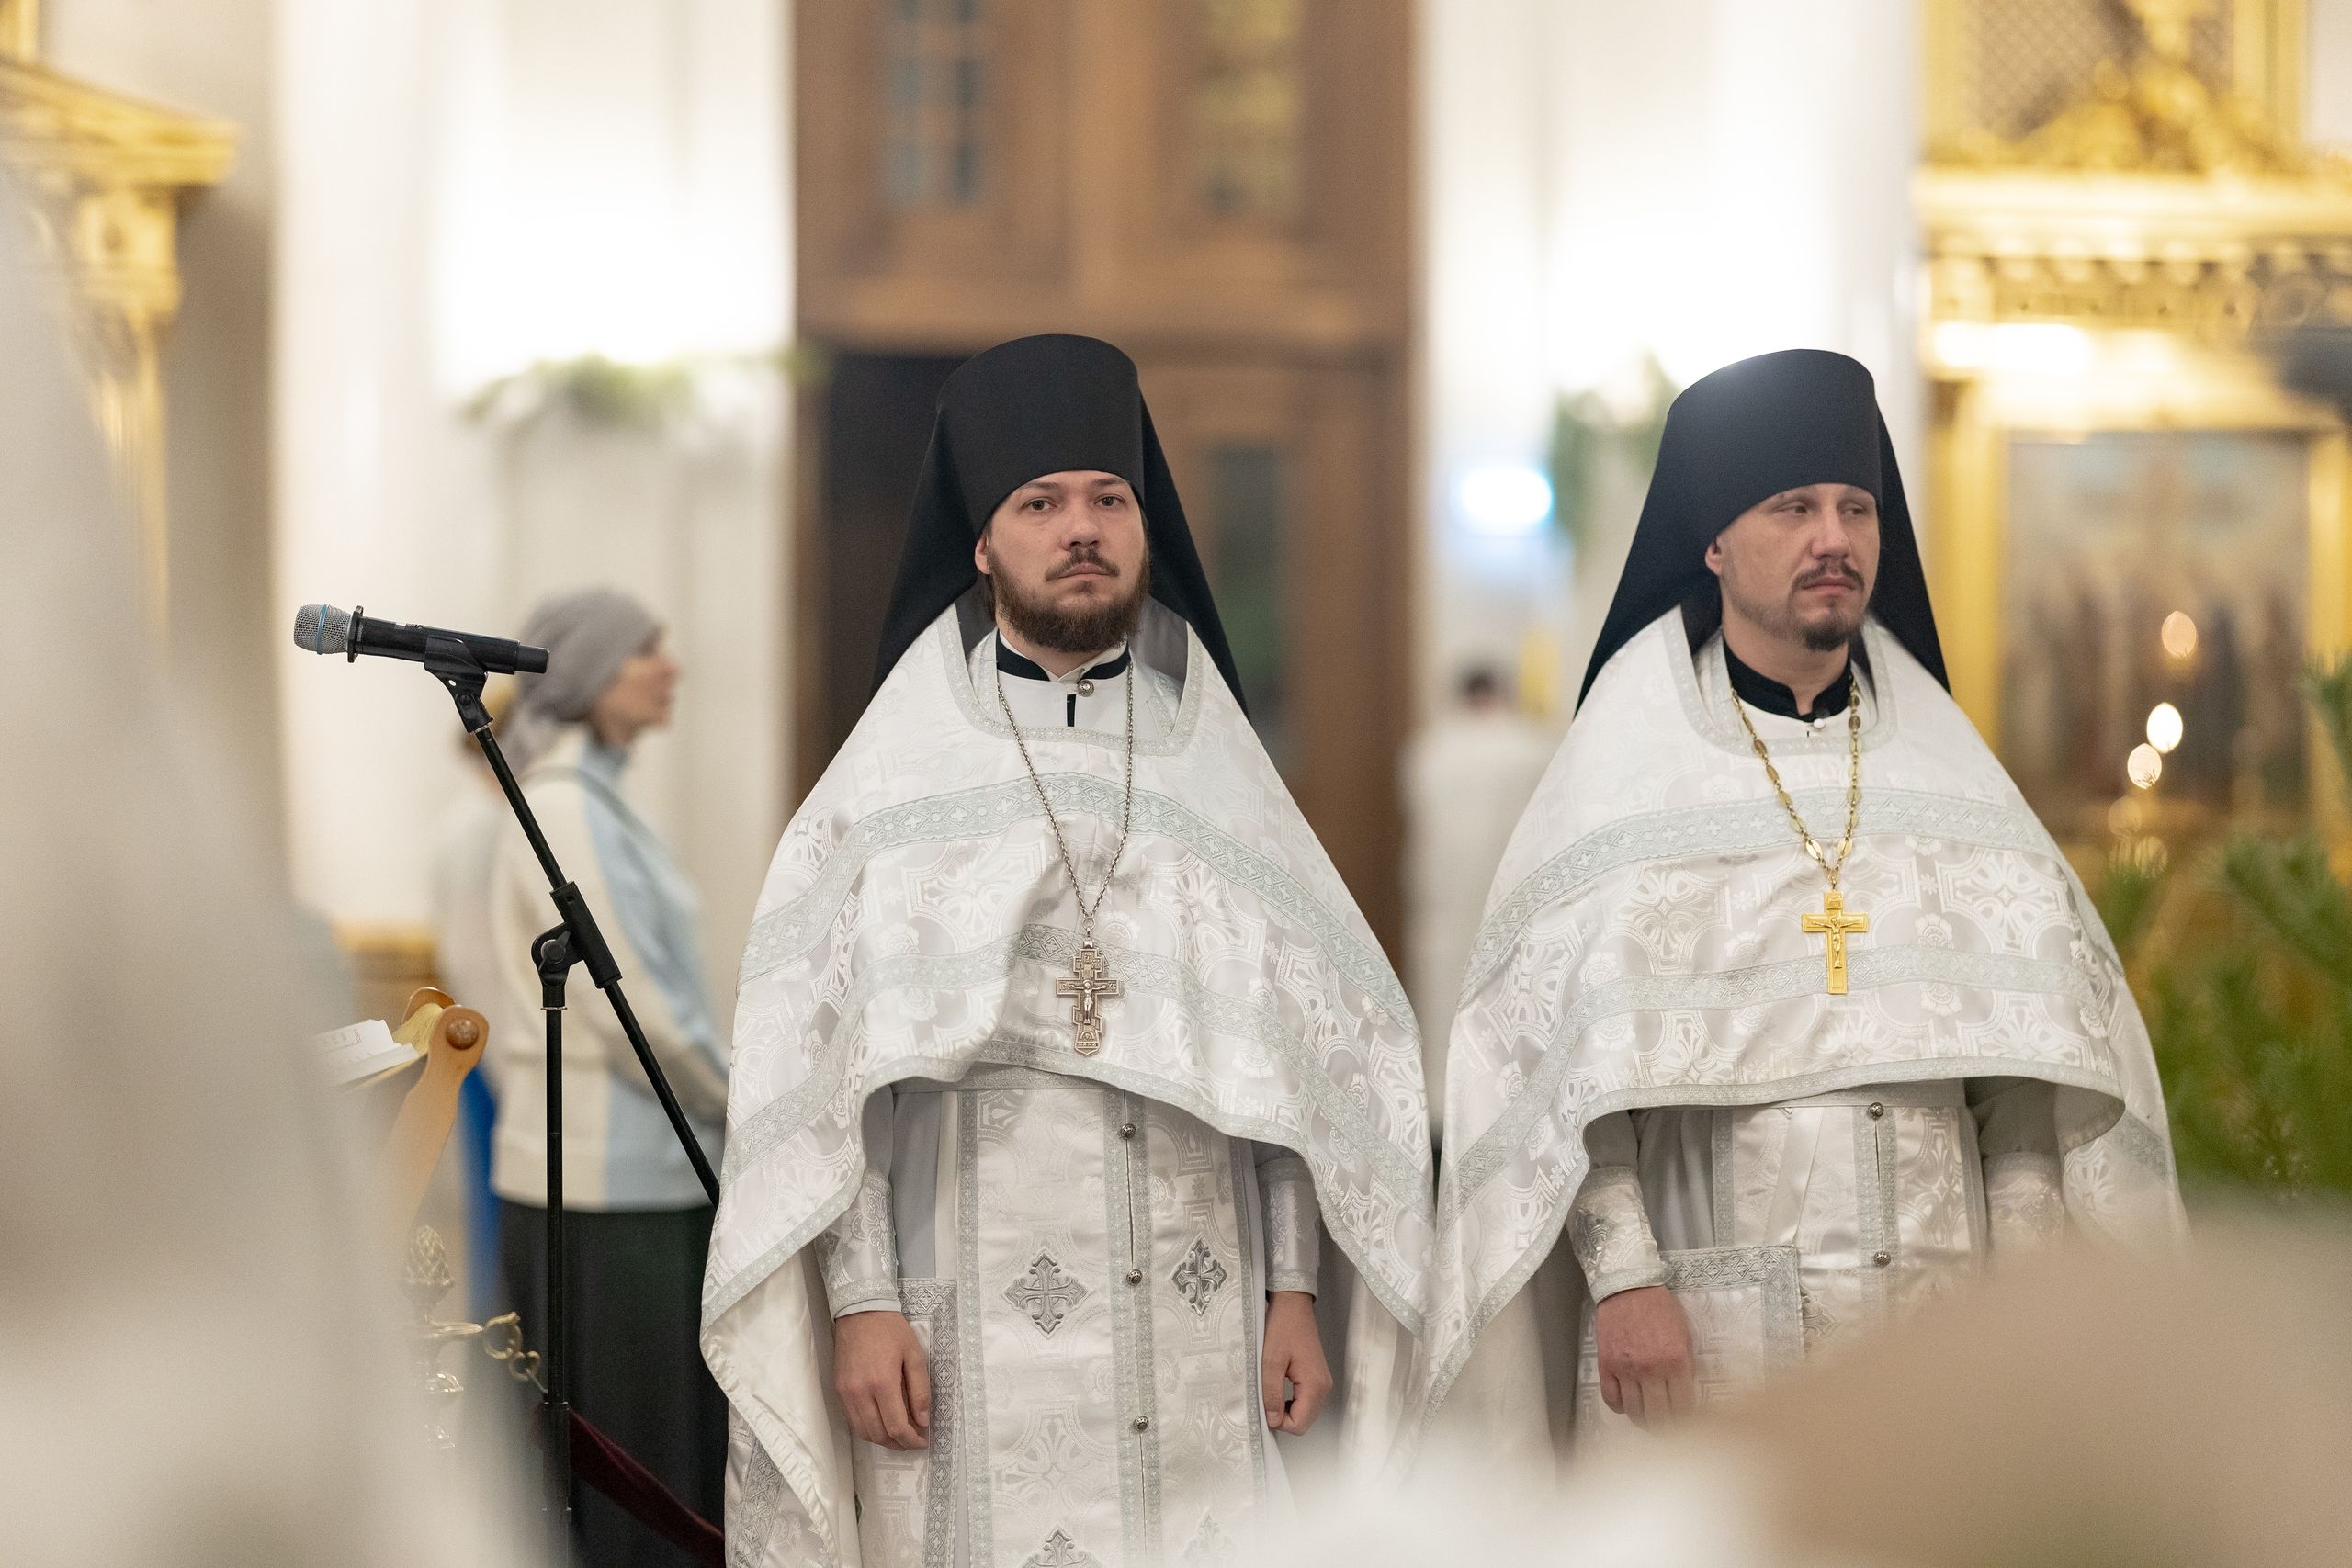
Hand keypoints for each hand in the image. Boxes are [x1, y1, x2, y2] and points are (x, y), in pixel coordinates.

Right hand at [834, 1309, 929, 1450]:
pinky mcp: (839, 1389)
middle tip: (912, 1441)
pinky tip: (881, 1424)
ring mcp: (846, 1393)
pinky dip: (868, 1428)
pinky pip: (852, 1420)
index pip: (896, 1426)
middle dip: (898, 1444)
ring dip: (882, 1440)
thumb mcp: (914, 1355)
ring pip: (863, 1431)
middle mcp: (860, 1392)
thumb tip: (922, 1421)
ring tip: (898, 1437)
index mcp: (883, 1383)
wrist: (860, 1312)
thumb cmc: (891, 1331)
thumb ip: (920, 1391)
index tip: (922, 1441)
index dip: (911, 1440)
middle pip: (878, 1434)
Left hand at [1261, 1290, 1332, 1433]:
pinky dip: (1291, 1401)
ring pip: (1304, 1412)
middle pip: (1303, 1421)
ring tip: (1269, 1391)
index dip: (1278, 1421)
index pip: (1299, 1424)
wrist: (1292, 1305)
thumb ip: (1271, 1393)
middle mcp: (1323, 1388)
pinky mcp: (1317, 1378)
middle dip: (1282, 1417)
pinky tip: (1278, 1387)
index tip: (1263, 1404)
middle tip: (1264, 1398)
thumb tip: (1272, 1421)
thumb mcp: (1270, 1361)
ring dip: (1286, 1409)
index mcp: (1314, 1385)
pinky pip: (1305, 1401)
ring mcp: (1322, 1383)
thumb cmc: (1281, 1328)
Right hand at [1594, 1284, 1694, 1428]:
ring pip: (1635, 1412)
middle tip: (1668, 1429)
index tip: (1687, 1424)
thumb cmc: (1659, 1308)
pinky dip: (1620, 1408)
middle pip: (1659, 1417)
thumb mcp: (1684, 1335)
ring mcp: (1626, 1368)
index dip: (1687, 1420)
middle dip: (1665, 1428)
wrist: (1628, 1287)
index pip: (1684, 1407)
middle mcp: (1651, 1369)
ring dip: (1643, 1421)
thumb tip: (1684, 1393)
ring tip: (1648, 1421)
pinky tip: (1628, 1404)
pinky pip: (1612, 1399)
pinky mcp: (1606, 1365)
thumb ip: (1686, 1366)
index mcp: (1676, 1361)